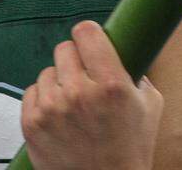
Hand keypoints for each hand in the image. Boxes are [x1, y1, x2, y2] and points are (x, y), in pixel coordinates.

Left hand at [21, 20, 163, 169]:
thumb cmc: (132, 150)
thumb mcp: (150, 107)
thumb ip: (137, 73)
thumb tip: (126, 48)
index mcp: (111, 84)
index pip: (86, 32)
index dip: (89, 36)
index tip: (90, 44)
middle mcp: (79, 93)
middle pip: (64, 49)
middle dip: (75, 62)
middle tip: (85, 80)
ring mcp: (52, 108)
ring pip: (47, 72)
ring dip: (59, 83)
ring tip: (73, 106)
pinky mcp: (32, 123)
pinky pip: (31, 92)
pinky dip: (43, 101)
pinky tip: (59, 117)